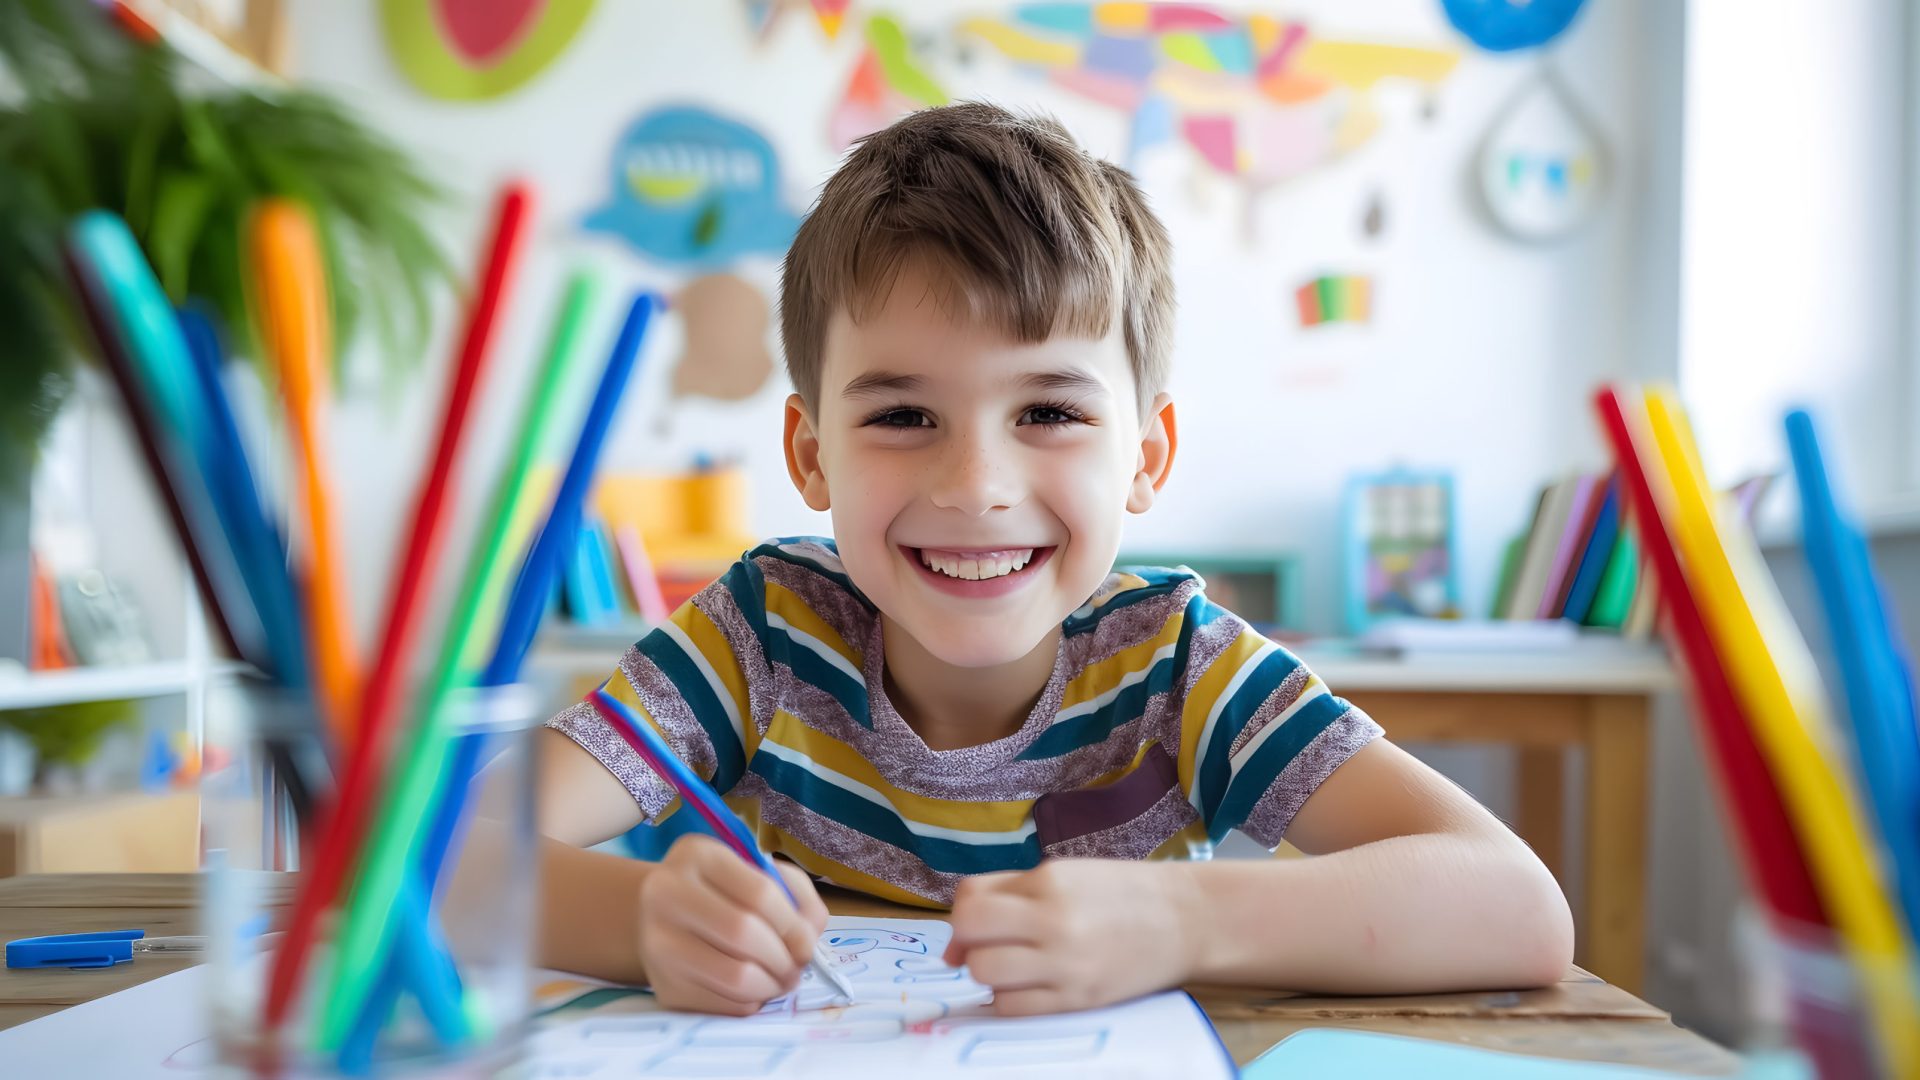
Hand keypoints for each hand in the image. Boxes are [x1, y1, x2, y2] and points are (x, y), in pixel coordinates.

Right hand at [635, 834, 828, 1014]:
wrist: (659, 917)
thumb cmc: (722, 892)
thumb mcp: (758, 873)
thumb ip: (795, 894)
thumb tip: (808, 936)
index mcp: (698, 855)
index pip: (759, 894)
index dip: (793, 925)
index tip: (806, 941)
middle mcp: (667, 894)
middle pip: (744, 934)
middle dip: (784, 958)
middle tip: (796, 967)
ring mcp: (658, 944)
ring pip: (735, 976)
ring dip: (771, 985)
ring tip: (780, 980)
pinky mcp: (664, 987)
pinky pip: (723, 1005)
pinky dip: (750, 1002)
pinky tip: (751, 989)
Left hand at [944, 859, 1199, 1014]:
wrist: (1186, 920)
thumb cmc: (1120, 893)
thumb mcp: (1062, 874)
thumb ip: (1002, 893)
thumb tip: (953, 943)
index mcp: (1049, 883)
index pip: (971, 903)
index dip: (963, 917)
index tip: (975, 925)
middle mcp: (1056, 923)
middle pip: (972, 941)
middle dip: (970, 945)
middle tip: (992, 945)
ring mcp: (1067, 966)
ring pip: (987, 976)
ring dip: (989, 972)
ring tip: (1013, 965)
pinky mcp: (1078, 1000)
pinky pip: (1014, 1009)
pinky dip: (1009, 999)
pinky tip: (1030, 986)